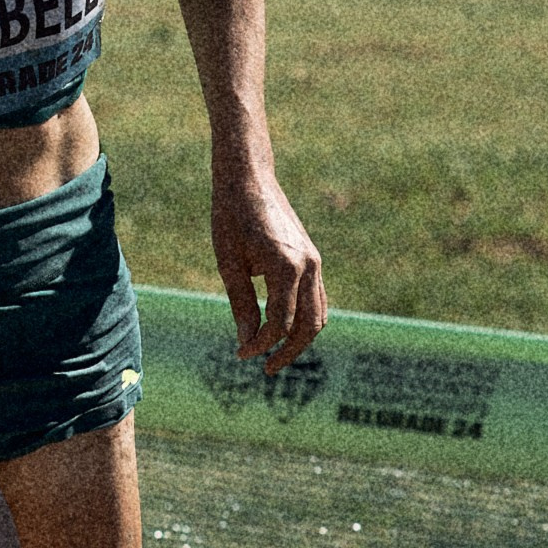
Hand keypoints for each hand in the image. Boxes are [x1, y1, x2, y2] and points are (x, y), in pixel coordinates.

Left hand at [213, 164, 324, 368]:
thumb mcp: (229, 264)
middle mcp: (308, 265)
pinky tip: (282, 329)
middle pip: (308, 325)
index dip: (260, 344)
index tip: (240, 354)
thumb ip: (242, 305)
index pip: (279, 323)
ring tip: (275, 354)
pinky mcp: (312, 258)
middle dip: (288, 351)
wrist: (248, 177)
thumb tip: (248, 343)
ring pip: (318, 314)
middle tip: (265, 369)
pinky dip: (304, 318)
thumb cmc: (231, 217)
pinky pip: (316, 298)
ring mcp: (314, 261)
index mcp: (286, 266)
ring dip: (300, 339)